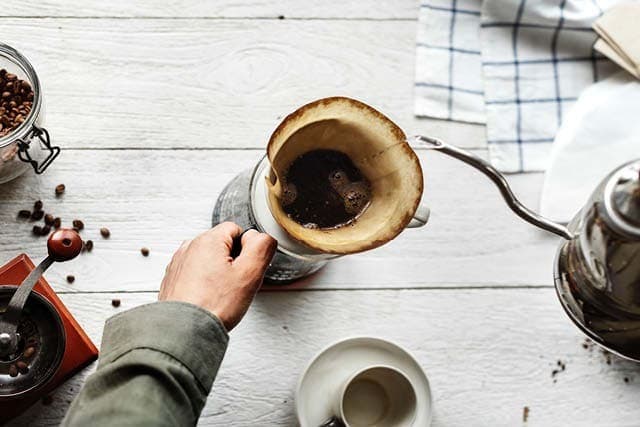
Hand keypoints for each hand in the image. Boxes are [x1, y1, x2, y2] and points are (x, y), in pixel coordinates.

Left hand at [159, 222, 276, 330]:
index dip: (247, 250)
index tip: (244, 269)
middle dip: (232, 262)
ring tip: (220, 295)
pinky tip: (207, 299)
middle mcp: (189, 247)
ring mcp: (178, 264)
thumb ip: (262, 247)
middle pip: (222, 245)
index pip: (237, 230)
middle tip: (234, 285)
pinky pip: (194, 275)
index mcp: (208, 240)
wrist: (183, 331)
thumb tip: (261, 237)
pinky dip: (202, 284)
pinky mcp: (172, 280)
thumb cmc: (213, 306)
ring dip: (217, 273)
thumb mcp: (250, 273)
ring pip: (208, 260)